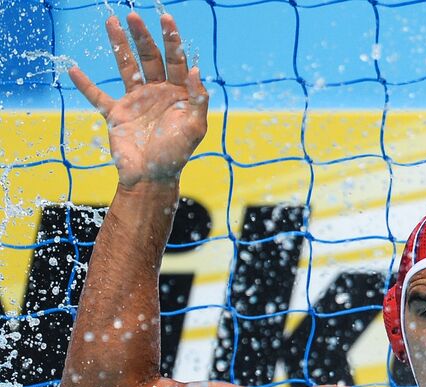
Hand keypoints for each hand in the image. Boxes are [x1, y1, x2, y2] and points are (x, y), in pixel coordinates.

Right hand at [69, 13, 208, 187]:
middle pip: (149, 58)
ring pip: (126, 66)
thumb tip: (197, 71)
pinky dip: (85, 84)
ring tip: (111, 21)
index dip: (171, 40)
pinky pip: (97, 96)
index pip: (176, 61)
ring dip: (119, 45)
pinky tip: (73, 69)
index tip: (165, 18)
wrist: (151, 178)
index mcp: (179, 95)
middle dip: (142, 37)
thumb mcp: (194, 128)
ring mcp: (136, 101)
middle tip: (133, 16)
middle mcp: (158, 93)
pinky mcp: (116, 113)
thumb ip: (198, 100)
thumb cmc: (176, 156)